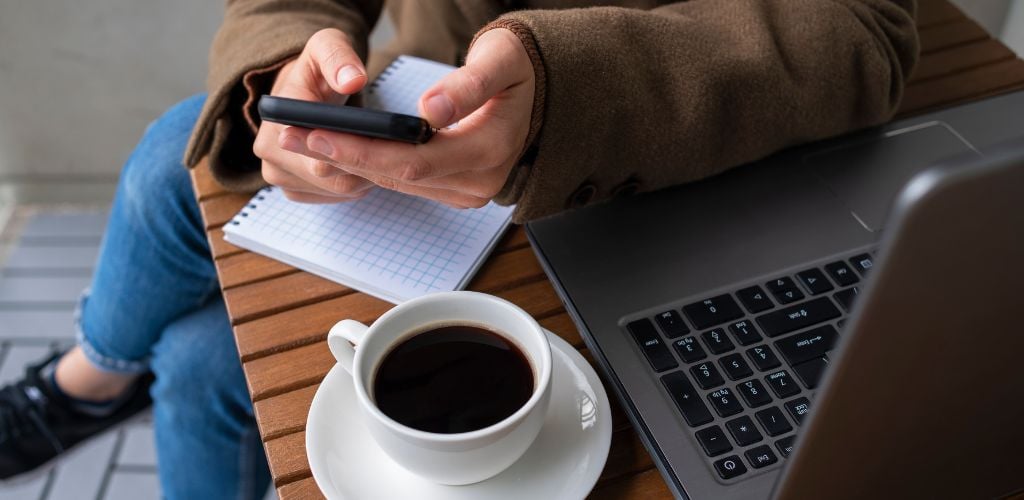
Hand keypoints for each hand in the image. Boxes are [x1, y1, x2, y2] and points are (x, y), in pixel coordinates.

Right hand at [253, 28, 376, 202]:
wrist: (302, 90)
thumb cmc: (318, 68)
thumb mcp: (327, 47)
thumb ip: (339, 58)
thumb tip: (352, 80)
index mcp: (276, 120)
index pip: (320, 153)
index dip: (357, 151)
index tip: (385, 141)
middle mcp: (269, 152)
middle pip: (331, 177)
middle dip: (366, 165)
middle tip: (396, 150)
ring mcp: (278, 176)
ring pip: (336, 190)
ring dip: (365, 177)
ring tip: (383, 154)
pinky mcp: (293, 189)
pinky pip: (333, 197)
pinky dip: (356, 185)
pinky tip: (369, 167)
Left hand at [279, 28, 534, 207]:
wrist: (540, 92)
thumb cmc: (517, 69)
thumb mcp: (499, 61)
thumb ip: (467, 85)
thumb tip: (430, 111)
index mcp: (491, 149)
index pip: (414, 159)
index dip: (362, 149)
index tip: (317, 132)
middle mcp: (480, 182)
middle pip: (399, 176)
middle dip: (343, 156)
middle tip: (292, 136)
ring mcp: (469, 192)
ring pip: (398, 182)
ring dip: (349, 163)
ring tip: (302, 140)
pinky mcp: (457, 191)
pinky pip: (407, 182)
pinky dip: (370, 167)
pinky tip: (337, 150)